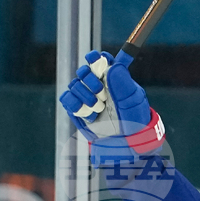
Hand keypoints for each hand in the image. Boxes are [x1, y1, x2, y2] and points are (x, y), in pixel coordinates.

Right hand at [59, 50, 163, 164]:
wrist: (122, 142)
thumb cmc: (133, 119)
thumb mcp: (132, 100)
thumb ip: (123, 83)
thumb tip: (113, 66)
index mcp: (113, 76)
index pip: (100, 58)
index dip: (96, 58)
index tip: (98, 64)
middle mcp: (98, 83)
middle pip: (84, 70)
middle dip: (91, 81)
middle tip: (102, 94)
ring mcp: (85, 94)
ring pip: (74, 84)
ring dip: (86, 97)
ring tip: (100, 109)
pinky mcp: (75, 107)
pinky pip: (67, 98)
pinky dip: (76, 106)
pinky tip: (89, 115)